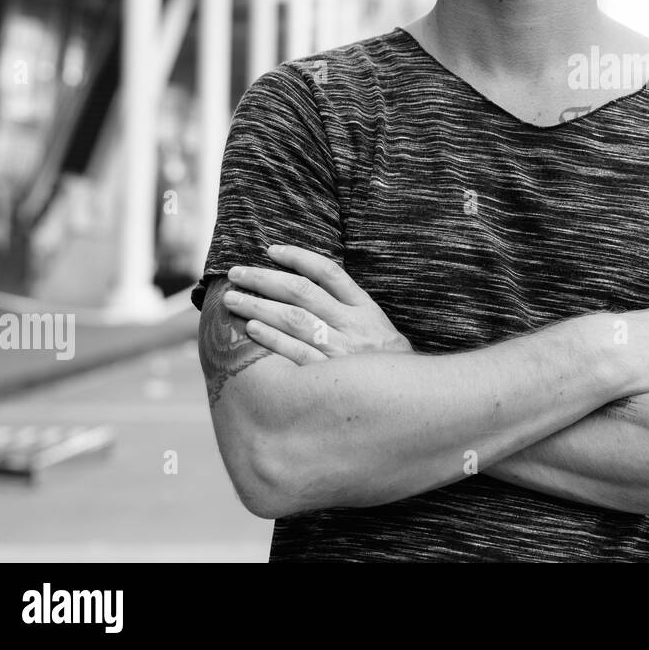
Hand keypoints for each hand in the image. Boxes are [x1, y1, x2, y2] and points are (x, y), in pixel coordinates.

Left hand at [222, 245, 412, 364]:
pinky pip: (296, 353)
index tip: (271, 250)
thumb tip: (308, 284)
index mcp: (365, 308)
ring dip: (259, 306)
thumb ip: (348, 307)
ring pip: (294, 319)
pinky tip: (250, 329)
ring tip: (233, 299)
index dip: (298, 258)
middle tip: (236, 273)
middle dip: (265, 279)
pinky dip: (272, 339)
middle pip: (302, 293)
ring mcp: (341, 351)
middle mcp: (353, 324)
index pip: (328, 272)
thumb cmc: (386, 363)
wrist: (415, 400)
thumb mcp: (377, 327)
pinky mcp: (330, 376)